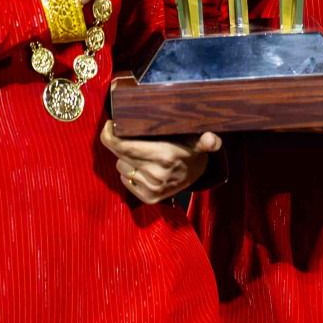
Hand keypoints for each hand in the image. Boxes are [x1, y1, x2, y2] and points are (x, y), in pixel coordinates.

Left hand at [100, 121, 222, 203]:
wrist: (199, 174)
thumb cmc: (191, 149)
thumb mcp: (198, 140)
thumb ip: (207, 140)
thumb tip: (212, 139)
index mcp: (165, 155)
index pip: (124, 146)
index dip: (110, 135)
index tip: (110, 124)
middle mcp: (157, 174)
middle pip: (120, 154)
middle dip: (117, 143)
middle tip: (124, 133)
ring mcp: (152, 188)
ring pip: (121, 166)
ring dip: (125, 158)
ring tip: (139, 152)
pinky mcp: (149, 198)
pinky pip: (125, 180)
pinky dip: (129, 172)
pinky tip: (141, 166)